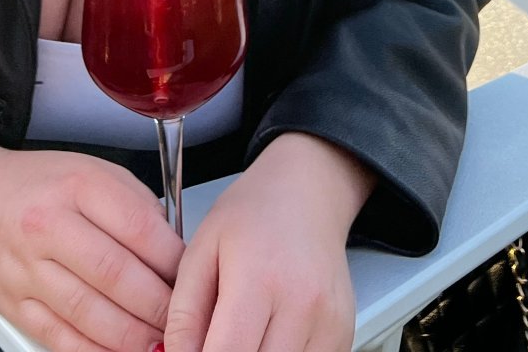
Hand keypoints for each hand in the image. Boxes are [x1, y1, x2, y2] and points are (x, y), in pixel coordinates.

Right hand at [0, 134, 184, 351]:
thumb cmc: (36, 184)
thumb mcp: (91, 170)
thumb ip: (133, 205)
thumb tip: (173, 249)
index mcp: (77, 186)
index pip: (138, 227)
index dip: (174, 259)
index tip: (194, 274)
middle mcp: (49, 227)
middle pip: (116, 276)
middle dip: (159, 305)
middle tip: (186, 317)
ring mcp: (28, 271)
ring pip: (90, 314)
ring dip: (133, 337)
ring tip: (161, 343)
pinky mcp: (15, 307)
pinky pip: (61, 338)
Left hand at [163, 133, 373, 351]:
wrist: (308, 191)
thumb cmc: (254, 213)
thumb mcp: (202, 248)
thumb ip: (184, 313)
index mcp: (259, 279)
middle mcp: (302, 304)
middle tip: (219, 338)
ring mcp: (329, 322)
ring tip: (246, 333)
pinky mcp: (344, 333)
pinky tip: (271, 337)